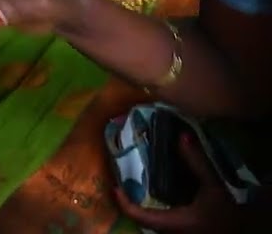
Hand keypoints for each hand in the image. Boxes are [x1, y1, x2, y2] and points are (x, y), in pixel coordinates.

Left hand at [114, 132, 245, 232]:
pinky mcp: (183, 231)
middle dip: (130, 204)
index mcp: (173, 223)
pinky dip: (154, 211)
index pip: (139, 215)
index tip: (114, 186)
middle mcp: (171, 232)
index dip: (123, 202)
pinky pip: (161, 223)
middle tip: (122, 184)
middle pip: (142, 220)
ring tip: (134, 187)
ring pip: (152, 223)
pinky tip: (155, 197)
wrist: (245, 230)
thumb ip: (197, 163)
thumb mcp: (215, 188)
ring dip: (141, 208)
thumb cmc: (229, 213)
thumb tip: (183, 136)